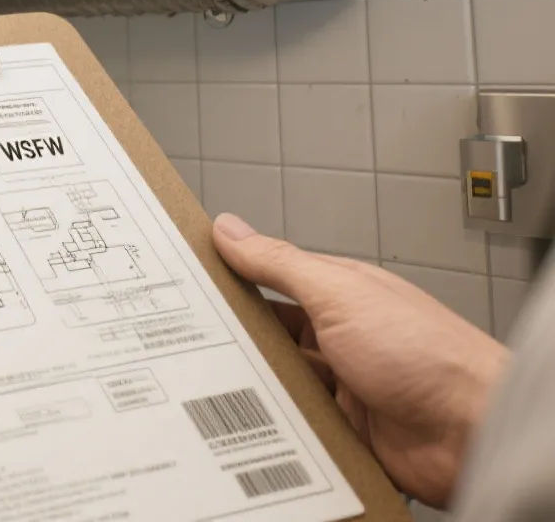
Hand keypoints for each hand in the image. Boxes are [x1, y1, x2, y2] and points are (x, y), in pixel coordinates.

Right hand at [212, 213, 508, 507]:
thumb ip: (280, 263)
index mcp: (343, 296)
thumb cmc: (430, 355)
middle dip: (238, 339)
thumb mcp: (339, 294)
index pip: (274, 280)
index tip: (189, 281)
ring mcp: (346, 385)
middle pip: (272, 335)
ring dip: (259, 383)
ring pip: (281, 380)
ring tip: (220, 382)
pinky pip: (296, 422)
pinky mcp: (346, 430)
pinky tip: (256, 419)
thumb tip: (231, 229)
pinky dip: (277, 422)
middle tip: (189, 339)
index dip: (234, 279)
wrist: (473, 432)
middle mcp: (344, 338)